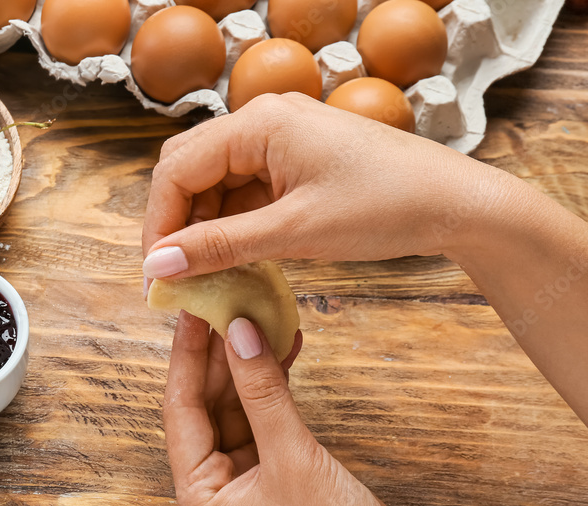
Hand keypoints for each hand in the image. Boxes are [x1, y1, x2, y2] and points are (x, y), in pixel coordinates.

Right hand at [142, 93, 511, 278]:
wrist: (456, 204)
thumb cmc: (386, 206)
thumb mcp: (294, 232)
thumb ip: (219, 247)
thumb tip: (158, 266)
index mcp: (258, 123)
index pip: (177, 170)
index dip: (159, 224)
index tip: (157, 274)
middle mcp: (263, 121)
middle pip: (188, 171)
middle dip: (175, 224)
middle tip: (173, 276)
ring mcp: (280, 140)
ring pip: (214, 184)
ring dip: (203, 228)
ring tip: (204, 275)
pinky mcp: (295, 162)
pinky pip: (244, 192)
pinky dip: (232, 225)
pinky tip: (233, 259)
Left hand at [165, 312, 432, 505]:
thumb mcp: (292, 455)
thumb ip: (262, 390)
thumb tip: (237, 332)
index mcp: (197, 496)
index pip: (180, 412)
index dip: (187, 357)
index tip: (192, 310)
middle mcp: (211, 489)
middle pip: (205, 407)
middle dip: (219, 356)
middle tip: (225, 304)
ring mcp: (242, 482)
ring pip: (235, 408)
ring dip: (248, 366)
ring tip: (257, 317)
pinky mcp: (273, 475)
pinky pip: (262, 419)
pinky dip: (272, 387)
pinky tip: (284, 349)